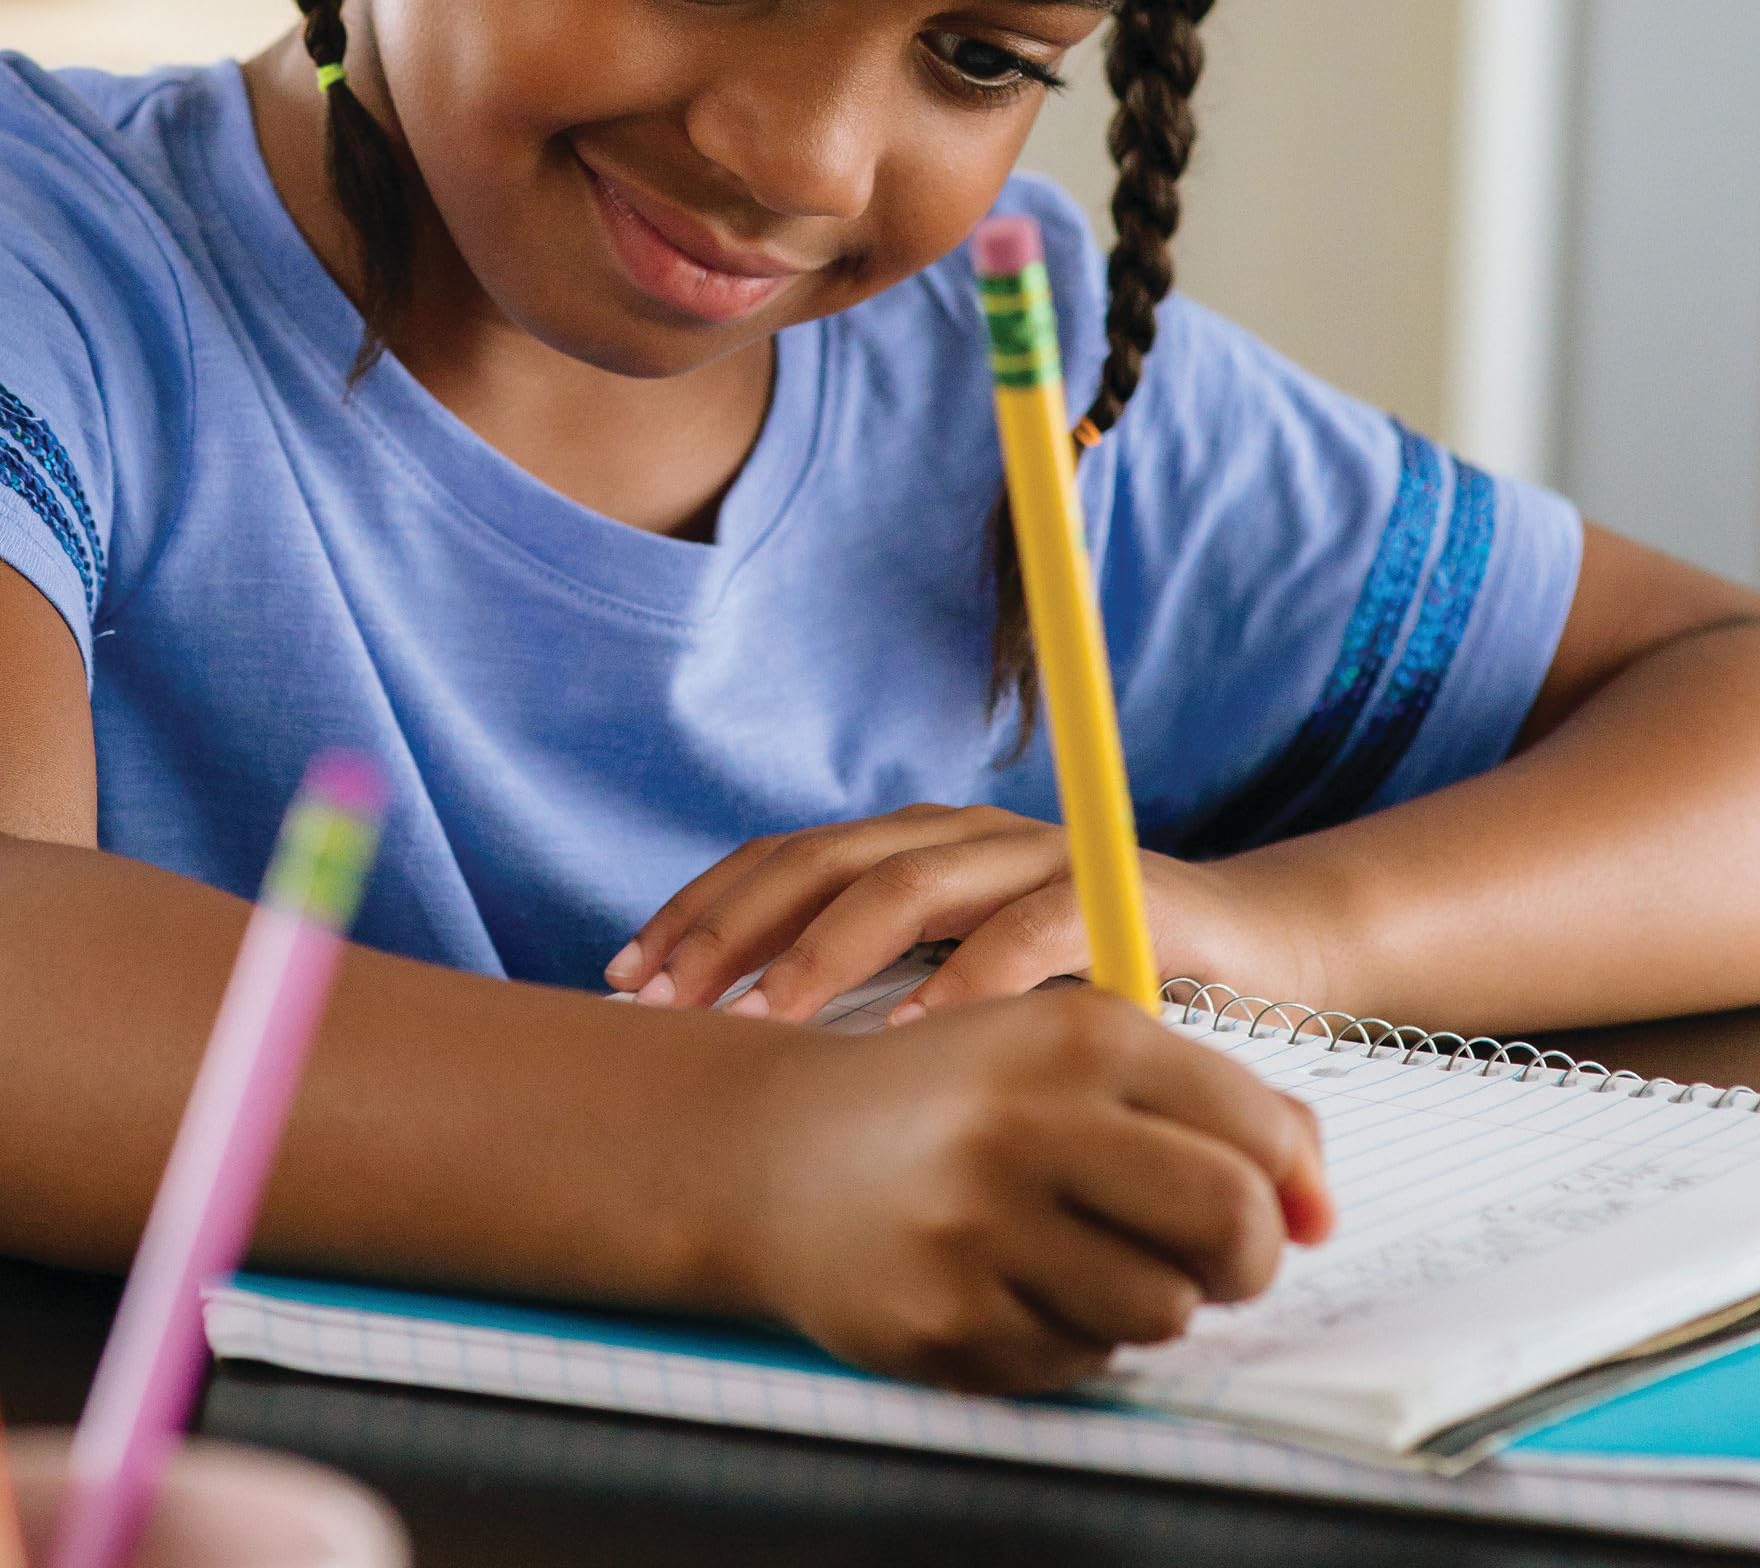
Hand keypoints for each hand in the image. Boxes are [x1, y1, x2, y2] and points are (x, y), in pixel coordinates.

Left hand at [607, 804, 1324, 1022]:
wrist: (1260, 958)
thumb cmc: (1087, 986)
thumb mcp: (963, 987)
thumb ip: (876, 992)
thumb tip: (735, 1049)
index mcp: (913, 850)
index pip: (783, 861)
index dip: (700, 910)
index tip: (626, 977)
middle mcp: (963, 837)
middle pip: (824, 861)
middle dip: (734, 930)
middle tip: (665, 1001)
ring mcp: (1041, 856)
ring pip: (913, 883)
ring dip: (833, 949)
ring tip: (769, 1017)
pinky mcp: (1122, 895)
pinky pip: (1036, 928)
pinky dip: (974, 980)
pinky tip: (919, 1036)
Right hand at [725, 985, 1332, 1388]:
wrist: (768, 1148)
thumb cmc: (949, 1097)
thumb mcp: (1066, 1050)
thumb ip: (1204, 1098)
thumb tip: (1321, 1203)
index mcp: (1070, 1034)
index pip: (1256, 1128)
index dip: (1286, 1179)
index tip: (1273, 1199)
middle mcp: (1027, 1122)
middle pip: (1233, 1226)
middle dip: (1246, 1256)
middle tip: (1209, 1252)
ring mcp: (982, 1228)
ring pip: (1165, 1308)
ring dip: (1144, 1293)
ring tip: (1075, 1249)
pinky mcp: (946, 1319)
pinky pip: (1077, 1359)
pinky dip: (1063, 1329)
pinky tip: (1003, 1277)